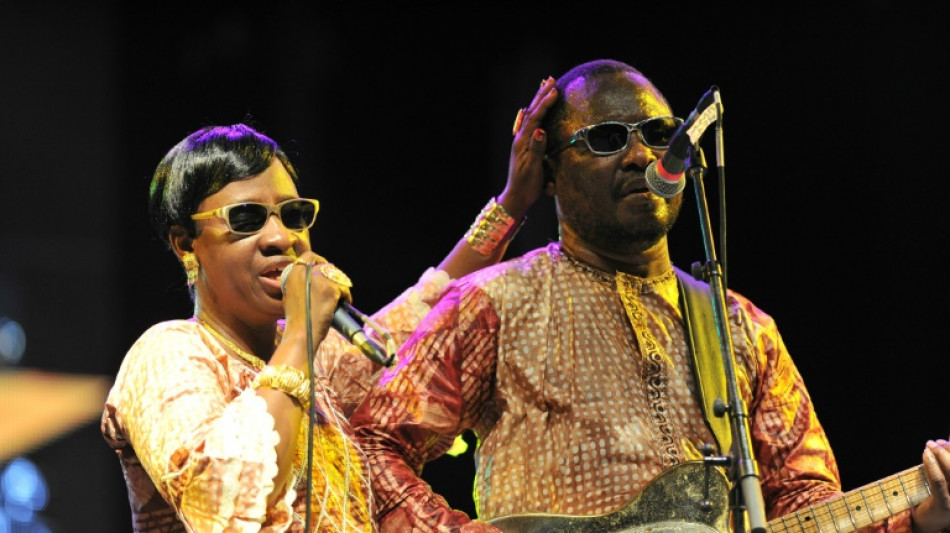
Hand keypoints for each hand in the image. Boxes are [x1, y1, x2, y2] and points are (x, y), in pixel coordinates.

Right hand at [281, 252, 351, 343]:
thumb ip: (300, 283)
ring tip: (341, 296)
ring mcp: (319, 280)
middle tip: (336, 285)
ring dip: (340, 285)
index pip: (309, 256)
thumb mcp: (290, 295)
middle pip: (326, 265)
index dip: (319, 260)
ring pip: (337, 276)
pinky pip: (343, 288)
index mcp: (294, 273)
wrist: (301, 332)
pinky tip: (345, 302)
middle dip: (333, 275)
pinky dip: (346, 295)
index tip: (324, 268)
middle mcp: (306, 272)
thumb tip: (313, 279)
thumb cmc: (296, 319)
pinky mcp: (331, 289)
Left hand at [498, 76, 558, 218]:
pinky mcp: (526, 146)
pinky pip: (533, 123)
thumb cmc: (526, 186)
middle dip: (541, 95)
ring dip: (539, 100)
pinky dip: (538, 111)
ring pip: (531, 115)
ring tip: (547, 86)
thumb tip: (540, 130)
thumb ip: (537, 149)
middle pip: (531, 112)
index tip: (555, 91)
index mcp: (522, 142)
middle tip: (551, 79)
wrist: (517, 197)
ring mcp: (523, 141)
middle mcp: (521, 139)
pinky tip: (540, 107)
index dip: (544, 104)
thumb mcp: (533, 169)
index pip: (535, 118)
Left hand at [912, 439, 949, 532]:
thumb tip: (942, 445)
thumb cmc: (936, 499)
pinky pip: (938, 481)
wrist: (927, 523)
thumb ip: (946, 469)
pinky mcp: (944, 505)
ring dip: (939, 455)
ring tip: (929, 446)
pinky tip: (925, 455)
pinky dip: (932, 465)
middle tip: (934, 442)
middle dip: (947, 451)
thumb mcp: (945, 483)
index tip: (945, 440)